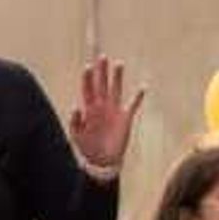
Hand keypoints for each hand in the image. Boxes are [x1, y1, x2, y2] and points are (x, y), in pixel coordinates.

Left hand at [69, 56, 146, 173]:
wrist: (102, 162)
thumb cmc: (87, 149)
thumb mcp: (77, 137)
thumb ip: (75, 122)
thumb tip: (75, 107)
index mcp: (88, 110)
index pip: (87, 90)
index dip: (87, 79)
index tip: (87, 67)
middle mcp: (101, 107)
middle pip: (101, 85)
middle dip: (101, 71)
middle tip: (102, 57)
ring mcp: (114, 111)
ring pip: (116, 90)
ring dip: (117, 78)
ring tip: (119, 63)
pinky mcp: (125, 118)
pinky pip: (133, 105)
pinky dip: (138, 97)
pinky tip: (143, 87)